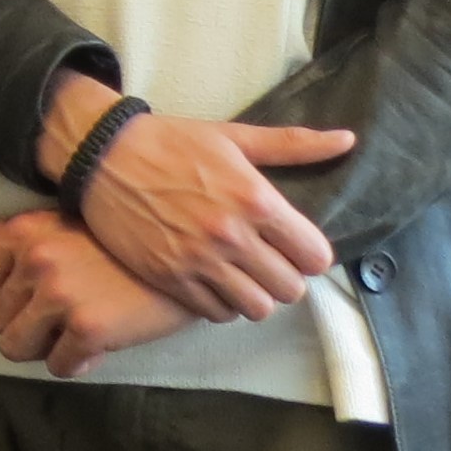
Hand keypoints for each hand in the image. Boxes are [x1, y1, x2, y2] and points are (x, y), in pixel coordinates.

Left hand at [0, 213, 194, 377]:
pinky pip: (58, 367)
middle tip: (55, 322)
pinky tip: (96, 346)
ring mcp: (60, 295)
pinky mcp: (88, 328)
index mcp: (19, 235)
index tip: (15, 311)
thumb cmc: (114, 245)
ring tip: (69, 335)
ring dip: (42, 350)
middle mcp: (33, 262)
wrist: (182, 260)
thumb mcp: (54, 226)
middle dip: (21, 329)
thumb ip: (1, 235)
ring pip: (16, 349)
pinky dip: (75, 363)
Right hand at [35, 75, 353, 321]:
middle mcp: (231, 235)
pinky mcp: (170, 278)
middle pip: (290, 288)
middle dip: (284, 277)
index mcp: (255, 199)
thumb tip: (349, 139)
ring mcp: (199, 260)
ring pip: (257, 308)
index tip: (293, 246)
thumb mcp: (233, 136)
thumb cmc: (170, 141)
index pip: (315, 256)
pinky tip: (214, 282)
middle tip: (267, 261)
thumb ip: (293, 144)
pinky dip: (222, 304)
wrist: (101, 153)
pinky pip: (217, 313)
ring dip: (255, 295)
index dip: (309, 254)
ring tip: (243, 276)